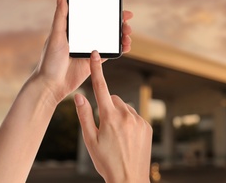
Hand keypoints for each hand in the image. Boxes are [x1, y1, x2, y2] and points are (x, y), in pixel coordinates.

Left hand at [31, 0, 132, 105]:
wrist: (51, 85)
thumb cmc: (49, 60)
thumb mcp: (55, 36)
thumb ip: (60, 17)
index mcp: (75, 29)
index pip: (95, 16)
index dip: (109, 12)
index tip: (121, 10)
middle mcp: (84, 38)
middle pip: (106, 27)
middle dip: (119, 25)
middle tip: (127, 26)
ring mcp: (90, 50)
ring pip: (110, 40)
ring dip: (121, 37)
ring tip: (127, 37)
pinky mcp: (94, 62)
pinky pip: (109, 54)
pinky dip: (119, 50)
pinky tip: (126, 47)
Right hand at [74, 51, 152, 182]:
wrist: (129, 179)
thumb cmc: (106, 162)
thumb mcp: (89, 140)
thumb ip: (84, 115)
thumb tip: (78, 96)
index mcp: (109, 117)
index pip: (101, 87)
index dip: (97, 70)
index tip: (96, 55)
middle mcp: (126, 115)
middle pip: (114, 99)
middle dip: (107, 106)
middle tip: (104, 126)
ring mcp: (139, 120)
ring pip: (124, 108)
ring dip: (118, 115)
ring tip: (116, 135)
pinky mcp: (147, 126)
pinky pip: (135, 117)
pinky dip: (129, 122)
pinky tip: (126, 138)